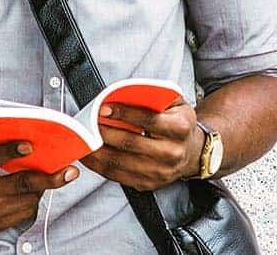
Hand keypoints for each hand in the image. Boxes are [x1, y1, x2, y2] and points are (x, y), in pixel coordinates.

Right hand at [0, 141, 79, 232]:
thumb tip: (31, 145)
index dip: (10, 151)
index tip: (30, 144)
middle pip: (20, 184)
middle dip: (50, 178)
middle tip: (71, 172)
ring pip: (26, 201)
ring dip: (40, 189)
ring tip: (48, 179)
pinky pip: (21, 214)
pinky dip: (30, 202)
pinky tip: (30, 193)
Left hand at [80, 99, 204, 190]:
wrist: (192, 153)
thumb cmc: (179, 125)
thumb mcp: (176, 103)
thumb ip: (155, 95)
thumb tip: (124, 93)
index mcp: (179, 128)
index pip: (147, 120)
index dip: (123, 113)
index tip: (103, 108)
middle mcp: (171, 152)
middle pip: (130, 142)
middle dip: (104, 132)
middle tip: (88, 123)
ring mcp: (159, 171)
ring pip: (120, 162)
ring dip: (97, 150)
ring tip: (84, 139)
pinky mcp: (148, 184)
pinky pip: (117, 176)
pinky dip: (99, 165)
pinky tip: (90, 155)